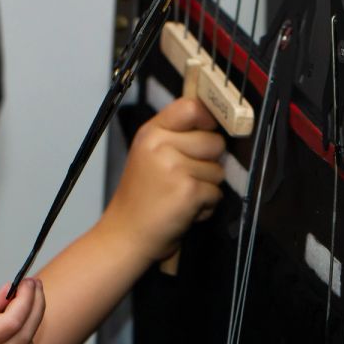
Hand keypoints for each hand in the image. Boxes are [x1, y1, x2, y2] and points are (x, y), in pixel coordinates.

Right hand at [100, 98, 224, 263]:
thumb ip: (174, 137)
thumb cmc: (141, 199)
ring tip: (180, 196)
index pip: (191, 107)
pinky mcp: (188, 190)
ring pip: (218, 169)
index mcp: (151, 133)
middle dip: (208, 163)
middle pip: (214, 141)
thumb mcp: (148, 156)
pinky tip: (184, 210)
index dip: (207, 120)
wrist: (125, 235)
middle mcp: (160, 145)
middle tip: (184, 179)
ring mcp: (174, 167)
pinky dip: (206, 206)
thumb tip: (212, 124)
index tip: (207, 132)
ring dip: (207, 187)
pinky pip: (216, 193)